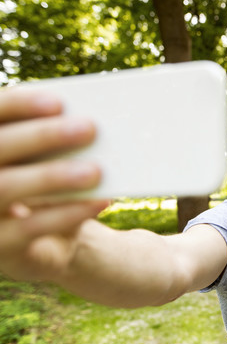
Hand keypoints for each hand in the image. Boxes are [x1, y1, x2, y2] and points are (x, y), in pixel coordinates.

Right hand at [0, 89, 106, 280]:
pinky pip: (29, 228)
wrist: (54, 242)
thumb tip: (88, 121)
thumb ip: (58, 141)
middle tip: (89, 127)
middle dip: (42, 135)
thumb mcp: (53, 161)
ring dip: (52, 175)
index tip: (58, 101)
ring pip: (5, 187)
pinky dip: (67, 212)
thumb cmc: (52, 186)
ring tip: (95, 170)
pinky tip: (99, 201)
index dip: (19, 104)